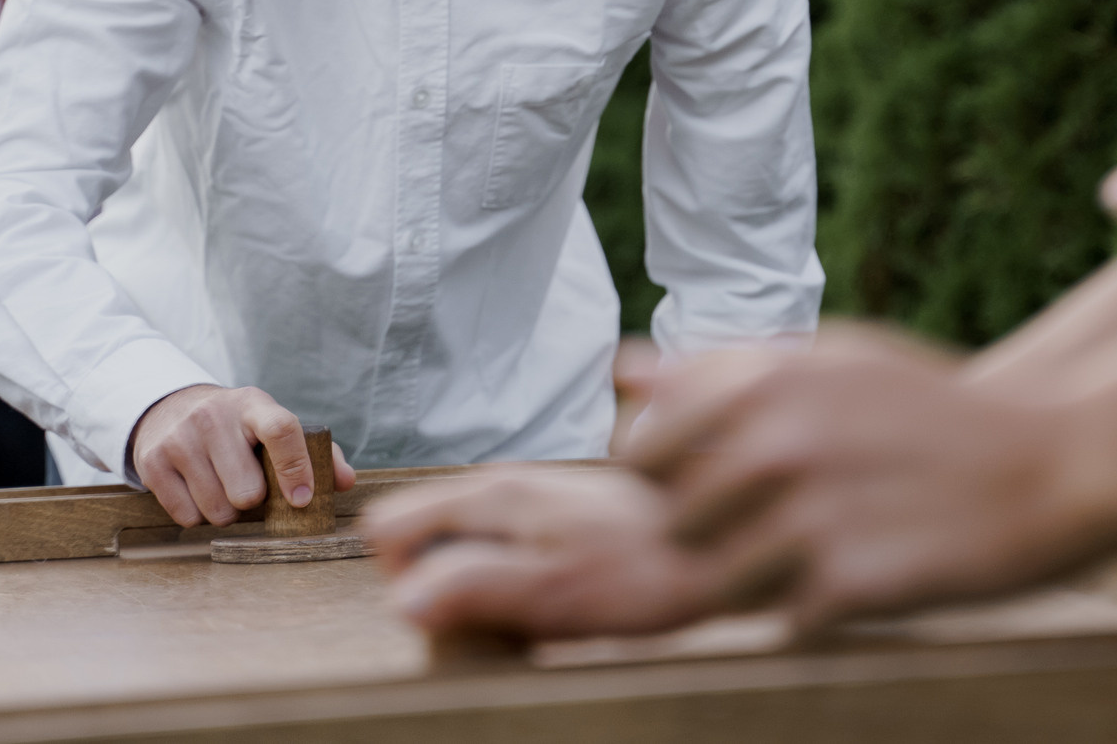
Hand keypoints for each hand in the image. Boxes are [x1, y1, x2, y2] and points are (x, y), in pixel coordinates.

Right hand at [128, 384, 356, 527]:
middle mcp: (213, 417)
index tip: (302, 500)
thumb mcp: (270, 424)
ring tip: (222, 488)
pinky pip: (187, 517)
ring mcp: (180, 439)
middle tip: (248, 489)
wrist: (170, 409)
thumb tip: (345, 482)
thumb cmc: (236, 427)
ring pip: (217, 510)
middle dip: (253, 501)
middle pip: (247, 490)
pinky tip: (197, 490)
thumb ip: (316, 452)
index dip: (297, 469)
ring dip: (226, 512)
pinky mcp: (153, 462)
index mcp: (252, 404)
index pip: (282, 430)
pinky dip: (198, 515)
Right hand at [366, 466, 734, 640]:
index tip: (454, 616)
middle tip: (501, 629)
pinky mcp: (558, 520)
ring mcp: (533, 501)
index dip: (404, 582)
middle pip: (425, 542)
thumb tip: (403, 600)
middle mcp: (506, 486)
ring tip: (534, 625)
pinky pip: (504, 557)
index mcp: (492, 495)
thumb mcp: (551, 590)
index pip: (391, 528)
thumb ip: (474, 586)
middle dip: (443, 593)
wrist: (724, 544)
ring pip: (465, 551)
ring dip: (482, 596)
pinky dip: (516, 590)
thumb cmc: (642, 570)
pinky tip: (557, 609)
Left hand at [626, 323, 1069, 630]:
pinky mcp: (850, 587)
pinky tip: (859, 578)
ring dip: (750, 584)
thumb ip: (722, 369)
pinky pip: (783, 624)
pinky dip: (810, 614)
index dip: (658, 480)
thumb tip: (622, 372)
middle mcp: (776, 445)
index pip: (639, 452)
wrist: (1049, 461)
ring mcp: (811, 520)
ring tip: (810, 558)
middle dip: (701, 536)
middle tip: (761, 530)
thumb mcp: (830, 361)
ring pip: (715, 583)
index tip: (699, 486)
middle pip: (669, 524)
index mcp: (763, 382)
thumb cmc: (926, 410)